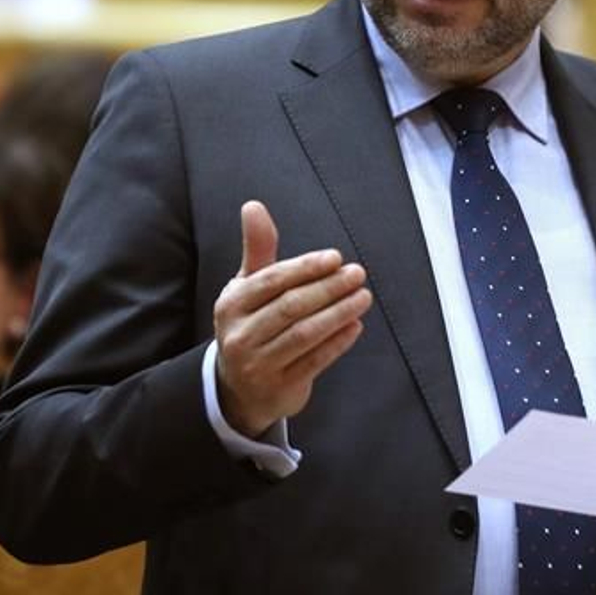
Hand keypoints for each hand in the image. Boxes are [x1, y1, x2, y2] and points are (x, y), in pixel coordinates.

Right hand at [213, 201, 371, 437]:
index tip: (336, 258)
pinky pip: (313, 362)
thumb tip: (253, 206)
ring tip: (363, 297)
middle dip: (328, 289)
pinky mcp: (278, 388)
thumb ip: (257, 248)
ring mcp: (257, 365)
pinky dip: (337, 343)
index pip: (271, 281)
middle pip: (290, 307)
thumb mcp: (248, 286)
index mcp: (232, 304)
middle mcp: (239, 335)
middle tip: (357, 274)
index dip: (305, 268)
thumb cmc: (251, 323)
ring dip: (338, 314)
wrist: (240, 388)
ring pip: (304, 335)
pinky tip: (355, 326)